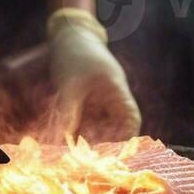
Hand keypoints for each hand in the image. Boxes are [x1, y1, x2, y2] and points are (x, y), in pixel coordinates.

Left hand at [46, 7, 141, 141]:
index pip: (131, 119)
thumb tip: (62, 141)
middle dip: (105, 143)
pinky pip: (90, 120)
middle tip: (88, 158)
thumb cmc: (73, 55)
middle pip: (117, 126)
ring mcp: (102, 98)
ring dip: (92, 138)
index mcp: (116, 90)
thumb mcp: (69, 85)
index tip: (113, 153)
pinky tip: (69, 138)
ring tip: (77, 151)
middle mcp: (113, 96)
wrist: (68, 35)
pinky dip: (82, 130)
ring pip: (103, 125)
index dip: (127, 138)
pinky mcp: (90, 100)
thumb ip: (67, 113)